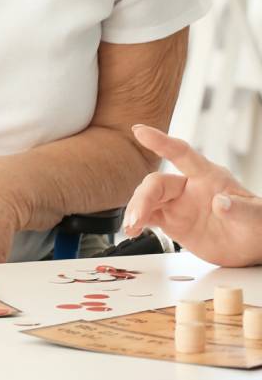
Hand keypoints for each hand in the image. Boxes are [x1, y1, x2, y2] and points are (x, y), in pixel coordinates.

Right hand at [122, 124, 261, 267]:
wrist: (250, 248)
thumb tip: (221, 202)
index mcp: (209, 177)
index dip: (161, 141)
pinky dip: (135, 222)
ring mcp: (178, 204)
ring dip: (136, 210)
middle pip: (157, 182)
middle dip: (143, 197)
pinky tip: (131, 231)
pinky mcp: (171, 221)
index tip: (139, 131)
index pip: (182, 154)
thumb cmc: (256, 224)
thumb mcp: (256, 216)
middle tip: (136, 217)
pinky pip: (148, 216)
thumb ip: (241, 209)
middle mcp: (188, 187)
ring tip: (131, 227)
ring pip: (147, 198)